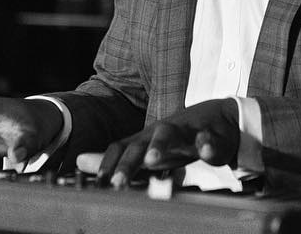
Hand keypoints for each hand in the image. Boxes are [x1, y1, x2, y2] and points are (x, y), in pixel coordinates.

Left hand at [96, 98, 238, 188]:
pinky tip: (204, 151)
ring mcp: (184, 131)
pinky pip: (208, 138)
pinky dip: (206, 144)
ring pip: (169, 133)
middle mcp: (161, 132)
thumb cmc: (179, 138)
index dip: (108, 163)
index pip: (121, 147)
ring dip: (159, 145)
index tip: (97, 182)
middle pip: (140, 143)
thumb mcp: (147, 148)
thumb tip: (80, 161)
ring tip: (151, 159)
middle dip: (127, 162)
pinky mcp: (210, 134)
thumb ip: (116, 157)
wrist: (219, 118)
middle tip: (116, 181)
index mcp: (146, 138)